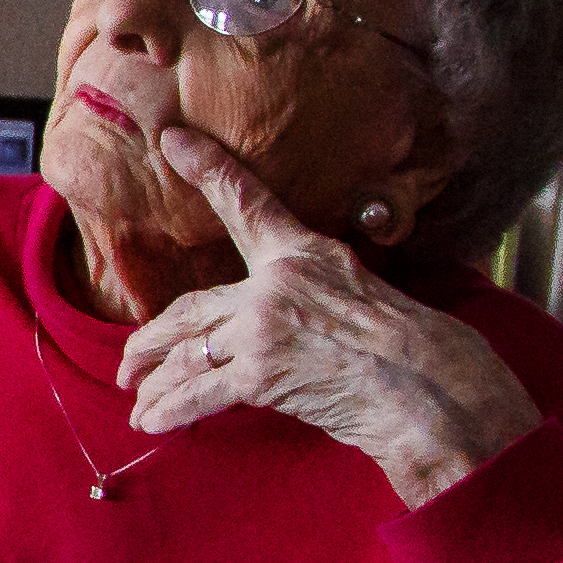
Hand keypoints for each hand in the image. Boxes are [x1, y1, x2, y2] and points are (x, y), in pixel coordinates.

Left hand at [115, 125, 542, 509]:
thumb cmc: (416, 351)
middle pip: (190, 309)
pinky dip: (168, 410)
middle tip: (129, 361)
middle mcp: (276, 283)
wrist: (433, 388)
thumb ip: (314, 299)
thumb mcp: (364, 299)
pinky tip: (149, 422)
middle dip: (151, 340)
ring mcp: (264, 327)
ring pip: (185, 353)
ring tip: (138, 400)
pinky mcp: (261, 372)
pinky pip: (196, 393)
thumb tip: (284, 322)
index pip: (247, 206)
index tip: (175, 141)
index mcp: (306, 254)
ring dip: (155, 381)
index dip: (209, 171)